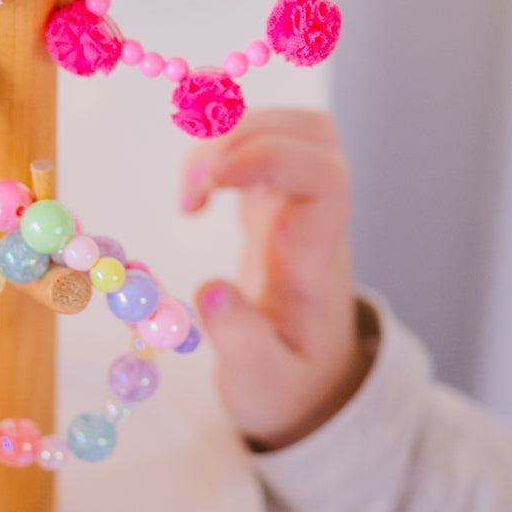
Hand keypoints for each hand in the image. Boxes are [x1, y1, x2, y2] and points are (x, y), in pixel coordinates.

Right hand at [181, 109, 369, 449]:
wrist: (311, 381)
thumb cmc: (288, 383)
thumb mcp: (262, 383)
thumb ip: (240, 342)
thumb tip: (210, 291)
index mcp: (318, 254)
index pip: (323, 174)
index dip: (268, 155)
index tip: (206, 180)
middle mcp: (315, 216)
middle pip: (311, 131)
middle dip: (242, 133)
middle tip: (191, 184)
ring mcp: (297, 203)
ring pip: (285, 128)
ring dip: (228, 136)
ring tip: (188, 189)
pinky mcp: (275, 201)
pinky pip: (259, 146)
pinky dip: (220, 149)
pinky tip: (195, 191)